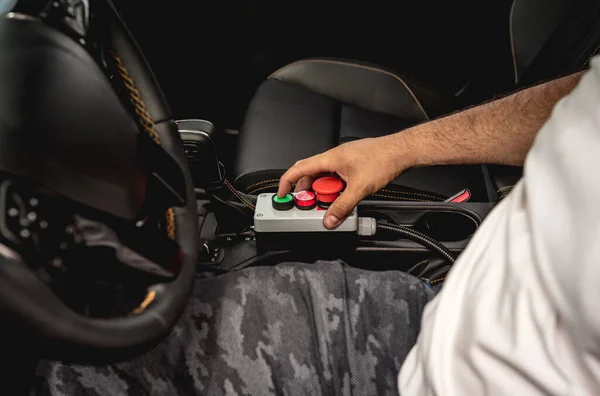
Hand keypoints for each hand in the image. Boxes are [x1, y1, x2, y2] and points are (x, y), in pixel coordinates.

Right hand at [277, 136, 411, 228]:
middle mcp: (334, 157)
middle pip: (311, 175)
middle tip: (310, 206)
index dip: (287, 182)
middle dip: (308, 192)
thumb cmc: (383, 159)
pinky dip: (335, 188)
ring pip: (324, 177)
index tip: (282, 194)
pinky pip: (336, 177)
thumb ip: (342, 206)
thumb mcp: (360, 188)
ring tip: (331, 203)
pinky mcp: (352, 164)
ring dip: (324, 191)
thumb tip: (329, 219)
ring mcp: (343, 160)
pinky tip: (344, 196)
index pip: (299, 169)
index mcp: (330, 158)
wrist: (402, 151)